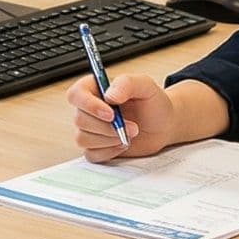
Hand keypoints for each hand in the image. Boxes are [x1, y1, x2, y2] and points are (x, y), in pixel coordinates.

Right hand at [65, 66, 184, 161]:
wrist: (162, 125)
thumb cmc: (152, 103)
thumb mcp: (145, 85)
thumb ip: (126, 84)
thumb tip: (109, 96)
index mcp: (94, 89)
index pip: (76, 95)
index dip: (89, 105)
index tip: (111, 113)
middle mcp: (88, 109)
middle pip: (80, 120)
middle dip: (107, 127)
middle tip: (132, 127)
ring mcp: (90, 129)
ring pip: (83, 139)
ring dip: (108, 140)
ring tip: (130, 134)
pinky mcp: (96, 147)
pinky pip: (91, 154)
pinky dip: (109, 152)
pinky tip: (123, 144)